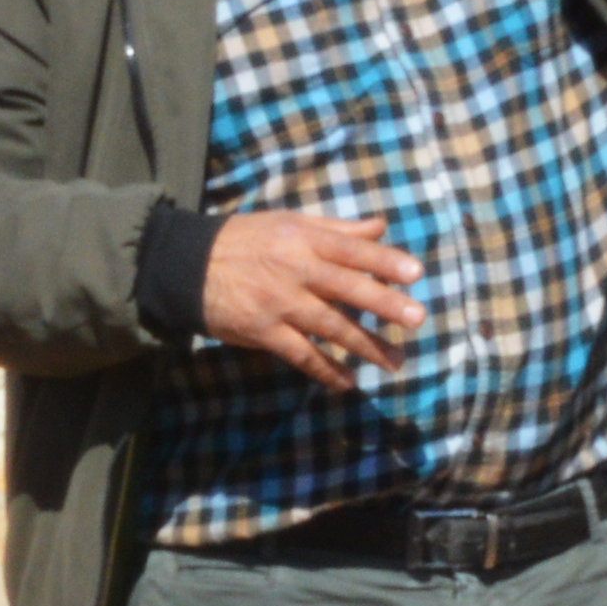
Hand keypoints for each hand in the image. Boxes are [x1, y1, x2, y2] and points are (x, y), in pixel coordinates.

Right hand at [201, 209, 424, 391]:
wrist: (188, 266)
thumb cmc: (247, 240)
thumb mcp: (291, 223)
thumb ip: (338, 229)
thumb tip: (381, 225)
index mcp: (305, 239)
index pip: (353, 249)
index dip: (384, 261)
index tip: (416, 274)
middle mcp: (296, 270)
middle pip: (348, 288)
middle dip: (385, 304)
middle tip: (418, 318)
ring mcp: (280, 303)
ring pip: (331, 327)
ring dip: (366, 346)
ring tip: (395, 361)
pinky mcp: (264, 332)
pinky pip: (301, 354)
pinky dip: (325, 370)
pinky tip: (347, 382)